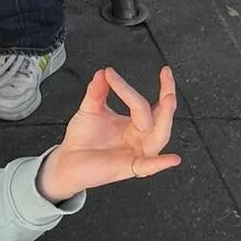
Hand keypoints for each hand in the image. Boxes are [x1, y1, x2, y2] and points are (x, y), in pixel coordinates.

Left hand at [36, 66, 180, 202]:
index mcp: (135, 123)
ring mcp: (137, 152)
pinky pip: (148, 167)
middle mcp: (140, 137)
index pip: (144, 102)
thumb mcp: (90, 109)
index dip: (128, 87)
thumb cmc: (84, 137)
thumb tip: (102, 73)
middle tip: (166, 77)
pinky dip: (160, 163)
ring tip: (168, 99)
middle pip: (161, 117)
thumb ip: (97, 91)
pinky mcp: (129, 167)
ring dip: (165, 119)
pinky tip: (172, 159)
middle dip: (167, 97)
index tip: (110, 73)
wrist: (68, 159)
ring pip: (159, 137)